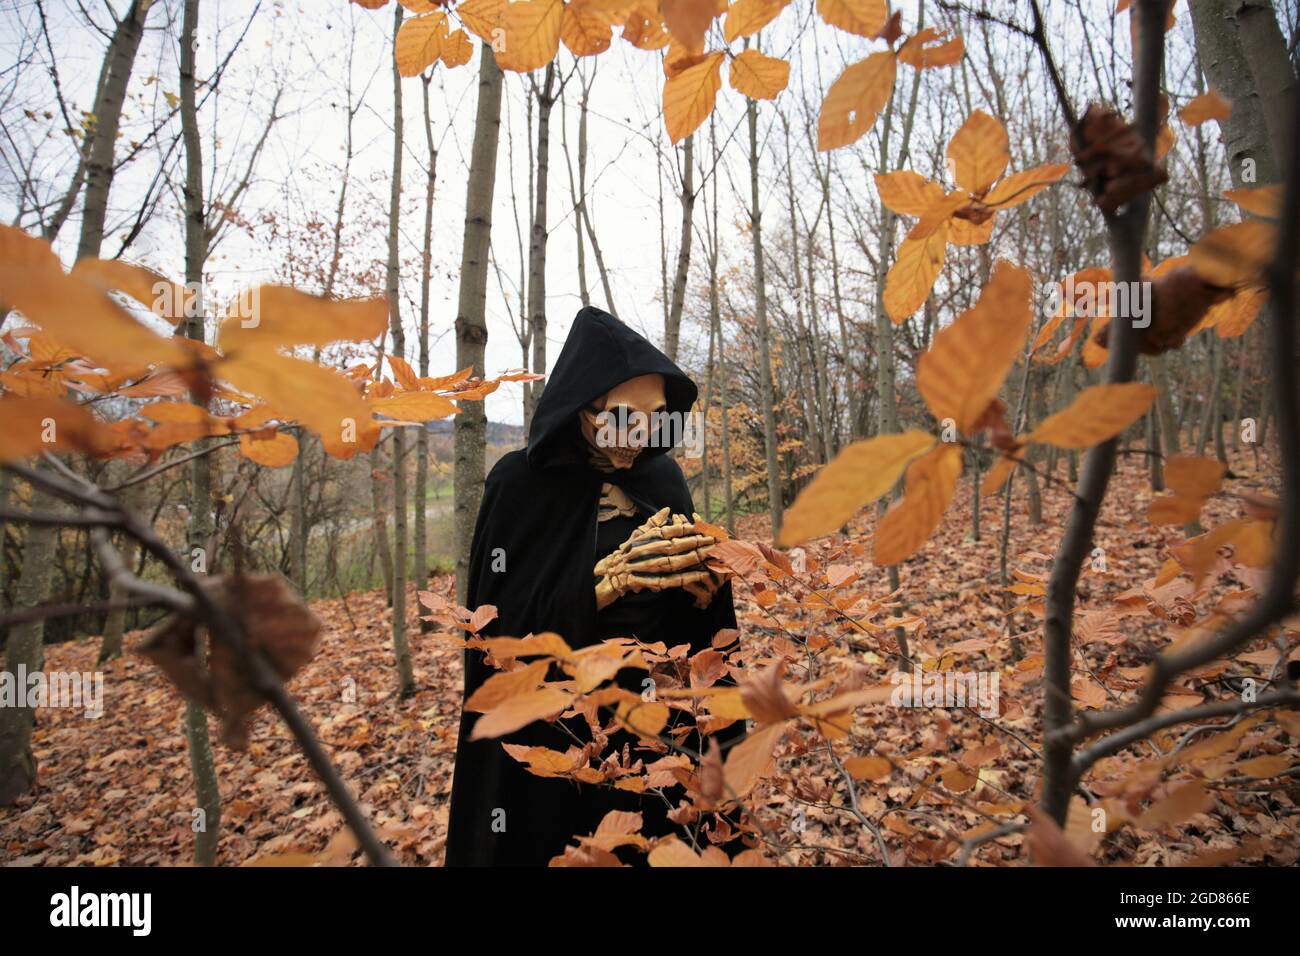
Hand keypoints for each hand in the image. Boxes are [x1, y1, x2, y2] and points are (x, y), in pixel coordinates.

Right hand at [594, 508, 724, 609]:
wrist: (606, 575)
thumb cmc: (624, 554)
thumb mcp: (636, 536)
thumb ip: (653, 523)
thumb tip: (667, 509)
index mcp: (644, 538)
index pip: (669, 530)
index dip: (688, 528)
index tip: (703, 526)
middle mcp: (645, 550)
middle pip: (675, 545)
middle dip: (696, 542)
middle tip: (714, 539)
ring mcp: (644, 567)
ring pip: (674, 562)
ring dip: (693, 558)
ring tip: (710, 554)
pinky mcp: (642, 581)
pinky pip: (668, 581)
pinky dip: (685, 578)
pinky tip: (699, 575)